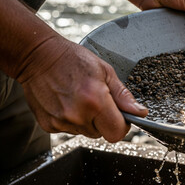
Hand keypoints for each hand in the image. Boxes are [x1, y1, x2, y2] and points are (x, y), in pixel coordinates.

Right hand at [17, 37, 147, 141]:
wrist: (38, 57)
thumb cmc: (72, 59)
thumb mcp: (105, 71)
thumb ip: (123, 95)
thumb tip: (139, 112)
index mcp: (95, 101)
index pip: (117, 132)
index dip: (122, 125)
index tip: (121, 116)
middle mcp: (77, 115)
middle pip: (102, 133)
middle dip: (105, 120)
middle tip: (98, 100)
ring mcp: (61, 122)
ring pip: (87, 132)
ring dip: (89, 120)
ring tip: (80, 98)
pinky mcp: (49, 125)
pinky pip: (70, 129)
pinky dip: (73, 119)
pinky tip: (68, 102)